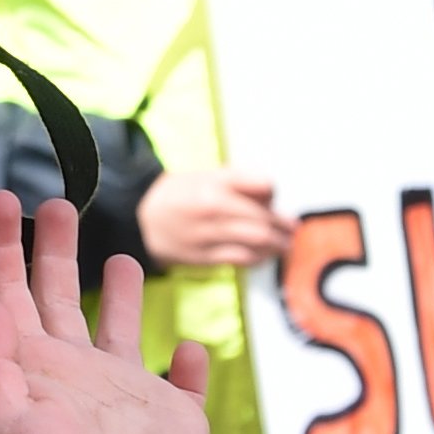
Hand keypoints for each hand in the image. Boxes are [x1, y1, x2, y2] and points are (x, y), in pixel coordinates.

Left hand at [0, 190, 209, 433]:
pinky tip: (189, 347)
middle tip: (58, 202)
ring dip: (124, 295)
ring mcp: (128, 397)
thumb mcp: (1, 421)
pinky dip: (189, 363)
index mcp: (32, 367)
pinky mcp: (176, 423)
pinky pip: (186, 383)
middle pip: (63, 295)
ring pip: (123, 330)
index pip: (12, 291)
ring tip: (122, 257)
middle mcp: (77, 373)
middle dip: (58, 249)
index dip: (3, 245)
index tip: (1, 198)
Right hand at [135, 167, 296, 270]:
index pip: (263, 185)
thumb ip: (240, 182)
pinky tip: (264, 256)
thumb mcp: (206, 175)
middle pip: (263, 217)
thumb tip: (271, 196)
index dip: (272, 194)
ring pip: (257, 239)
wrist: (140, 219)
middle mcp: (213, 207)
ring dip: (277, 244)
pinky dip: (259, 257)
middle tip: (293, 228)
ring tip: (285, 245)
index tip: (275, 201)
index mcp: (215, 182)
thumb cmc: (179, 194)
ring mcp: (209, 233)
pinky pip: (241, 258)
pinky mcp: (204, 256)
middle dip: (283, 225)